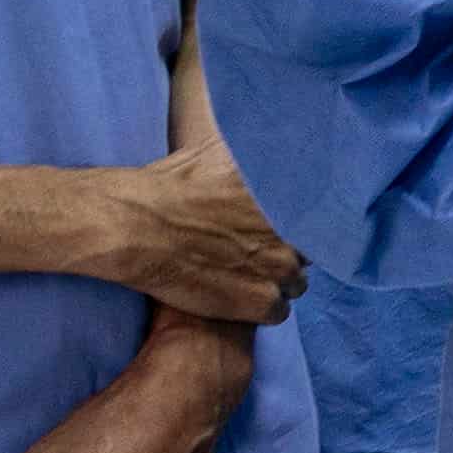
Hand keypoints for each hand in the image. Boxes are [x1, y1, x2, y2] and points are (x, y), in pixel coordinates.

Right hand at [86, 144, 304, 324]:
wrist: (135, 228)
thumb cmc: (169, 186)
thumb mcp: (217, 150)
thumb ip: (254, 151)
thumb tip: (273, 142)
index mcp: (288, 194)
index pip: (317, 213)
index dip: (296, 222)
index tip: (278, 224)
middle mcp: (293, 230)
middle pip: (308, 250)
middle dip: (285, 250)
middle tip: (253, 248)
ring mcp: (280, 269)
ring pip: (296, 282)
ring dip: (275, 281)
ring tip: (243, 274)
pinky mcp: (261, 301)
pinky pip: (279, 311)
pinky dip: (260, 307)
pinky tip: (237, 296)